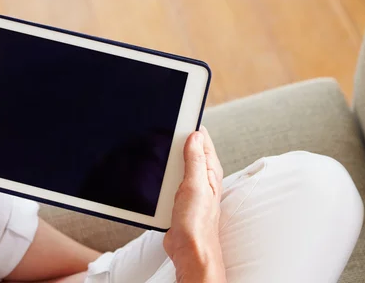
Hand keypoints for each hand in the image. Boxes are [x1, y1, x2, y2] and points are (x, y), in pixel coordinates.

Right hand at [164, 126, 225, 282]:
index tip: (177, 115)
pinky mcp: (179, 196)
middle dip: (176, 139)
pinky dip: (163, 172)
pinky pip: (170, 177)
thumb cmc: (196, 222)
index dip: (190, 126)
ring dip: (168, 157)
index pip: (202, 139)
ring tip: (156, 148)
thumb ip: (195, 159)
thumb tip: (195, 134)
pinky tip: (154, 172)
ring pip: (178, 162)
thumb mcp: (194, 185)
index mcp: (210, 169)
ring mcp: (191, 185)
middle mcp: (202, 176)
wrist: (189, 249)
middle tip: (161, 131)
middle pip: (188, 148)